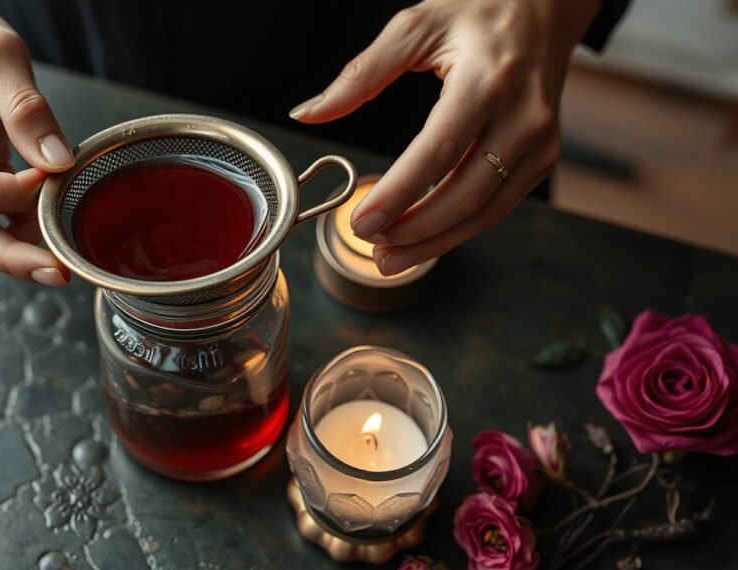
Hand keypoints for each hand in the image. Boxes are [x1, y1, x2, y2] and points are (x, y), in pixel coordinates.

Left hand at [290, 0, 599, 274]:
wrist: (546, 8)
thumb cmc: (478, 13)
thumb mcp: (415, 26)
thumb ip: (360, 74)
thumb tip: (308, 113)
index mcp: (487, 80)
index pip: (438, 151)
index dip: (399, 194)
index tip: (362, 221)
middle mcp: (523, 115)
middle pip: (465, 194)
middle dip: (414, 231)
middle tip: (371, 247)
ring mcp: (540, 141)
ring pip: (484, 212)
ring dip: (434, 242)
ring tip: (389, 259)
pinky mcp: (544, 158)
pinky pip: (498, 206)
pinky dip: (458, 229)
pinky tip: (424, 240)